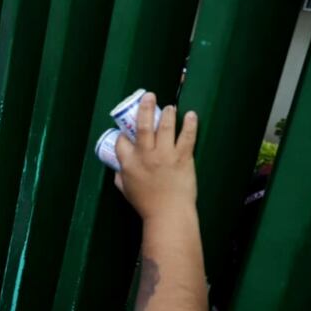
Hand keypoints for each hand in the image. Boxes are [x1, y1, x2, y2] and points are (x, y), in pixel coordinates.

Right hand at [114, 92, 198, 221]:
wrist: (168, 214)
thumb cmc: (146, 205)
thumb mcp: (125, 190)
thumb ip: (120, 176)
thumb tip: (119, 168)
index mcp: (129, 164)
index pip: (122, 141)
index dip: (123, 134)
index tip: (126, 131)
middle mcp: (146, 156)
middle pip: (143, 125)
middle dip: (145, 108)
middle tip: (149, 96)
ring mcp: (165, 156)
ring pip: (165, 127)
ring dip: (168, 113)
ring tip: (170, 107)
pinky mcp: (183, 158)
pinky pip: (187, 137)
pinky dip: (190, 124)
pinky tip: (191, 115)